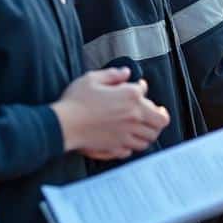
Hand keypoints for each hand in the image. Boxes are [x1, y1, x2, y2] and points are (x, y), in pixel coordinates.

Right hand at [51, 68, 169, 159]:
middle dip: (159, 117)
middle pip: (160, 122)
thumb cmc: (75, 101)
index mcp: (130, 97)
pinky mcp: (117, 148)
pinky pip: (132, 150)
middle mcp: (133, 117)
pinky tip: (127, 140)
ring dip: (148, 132)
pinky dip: (132, 145)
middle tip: (155, 114)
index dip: (143, 89)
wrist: (63, 125)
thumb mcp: (92, 79)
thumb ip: (112, 74)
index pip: (147, 93)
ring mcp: (126, 135)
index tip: (138, 89)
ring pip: (149, 138)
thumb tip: (126, 72)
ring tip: (144, 128)